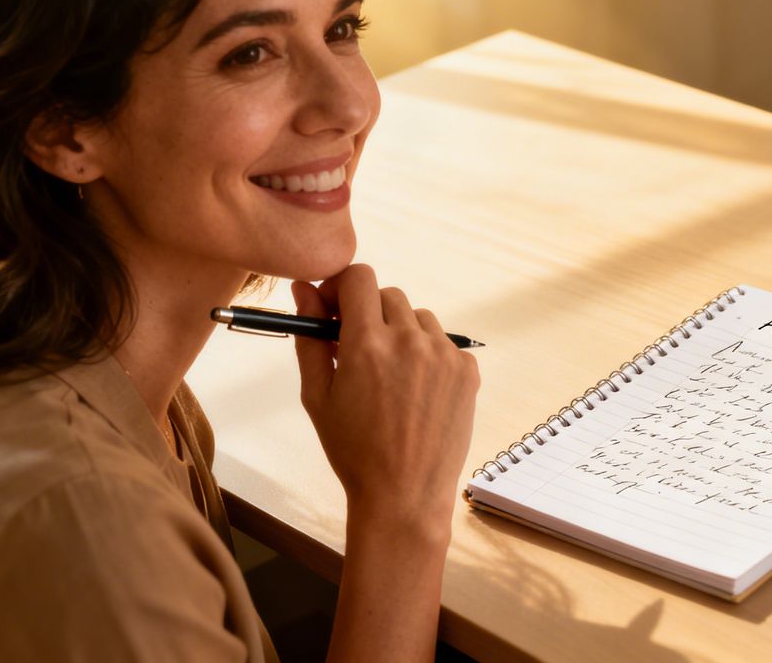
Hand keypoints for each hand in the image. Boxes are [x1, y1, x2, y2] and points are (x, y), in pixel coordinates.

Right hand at [290, 265, 478, 534]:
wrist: (404, 494)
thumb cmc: (354, 450)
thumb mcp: (318, 395)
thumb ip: (310, 337)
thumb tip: (303, 290)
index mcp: (367, 343)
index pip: (358, 277)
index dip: (341, 286)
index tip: (333, 307)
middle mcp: (410, 340)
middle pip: (388, 294)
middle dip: (368, 311)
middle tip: (356, 345)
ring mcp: (445, 354)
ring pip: (418, 318)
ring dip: (400, 332)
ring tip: (388, 375)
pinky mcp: (468, 370)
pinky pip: (444, 343)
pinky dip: (428, 355)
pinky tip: (415, 390)